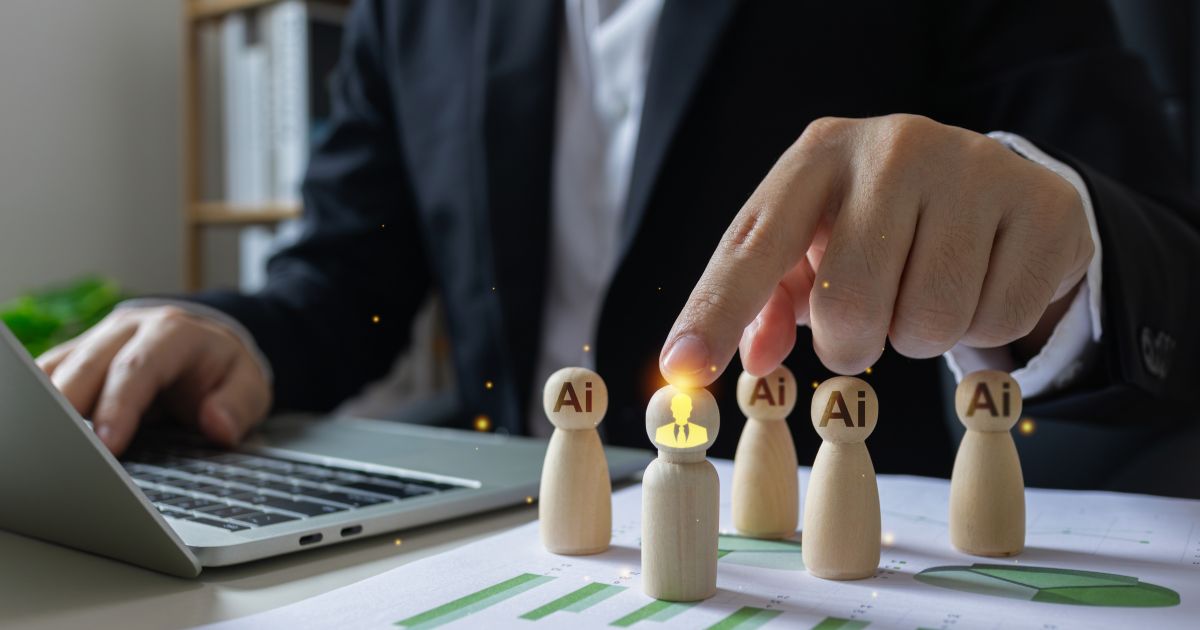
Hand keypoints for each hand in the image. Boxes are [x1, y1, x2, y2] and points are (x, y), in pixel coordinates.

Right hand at [36, 306, 270, 454]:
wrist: (208, 342)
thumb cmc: (223, 369)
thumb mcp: (250, 385)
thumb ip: (239, 404)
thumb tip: (217, 425)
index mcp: (173, 332)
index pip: (139, 366)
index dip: (120, 405)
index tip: (109, 445)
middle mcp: (129, 329)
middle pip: (88, 364)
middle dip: (70, 406)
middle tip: (60, 448)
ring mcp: (98, 340)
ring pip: (60, 366)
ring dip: (48, 403)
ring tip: (42, 441)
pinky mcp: (78, 356)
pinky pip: (49, 374)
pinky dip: (41, 400)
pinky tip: (36, 427)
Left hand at [660, 114, 1092, 384]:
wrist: (991, 181)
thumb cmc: (876, 222)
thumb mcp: (811, 244)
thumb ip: (765, 299)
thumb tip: (753, 362)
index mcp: (818, 156)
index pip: (754, 247)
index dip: (717, 314)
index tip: (684, 370)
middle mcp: (893, 149)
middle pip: (849, 306)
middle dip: (852, 343)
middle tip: (868, 325)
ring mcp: (974, 169)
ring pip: (928, 322)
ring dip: (918, 336)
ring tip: (924, 291)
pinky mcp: (1042, 205)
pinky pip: (998, 322)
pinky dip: (983, 328)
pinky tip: (979, 282)